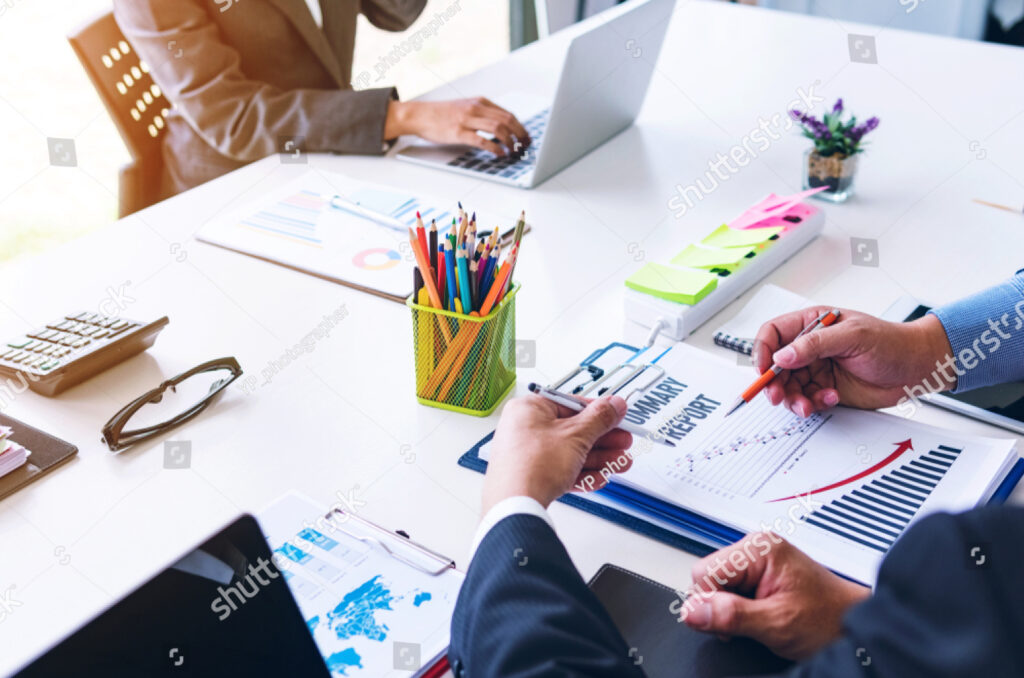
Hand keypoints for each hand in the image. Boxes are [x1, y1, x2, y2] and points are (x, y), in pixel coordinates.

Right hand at [385, 98, 530, 156]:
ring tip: (514, 151)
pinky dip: (495, 148)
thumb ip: (481, 114)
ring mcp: (467, 120)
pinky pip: (482, 140)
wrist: (419, 115)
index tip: (526, 137)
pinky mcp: (459, 132)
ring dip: (510, 141)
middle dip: (520, 134)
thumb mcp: (464, 107)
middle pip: (507, 120)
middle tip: (525, 146)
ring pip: (498, 128)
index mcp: (479, 102)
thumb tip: (501, 127)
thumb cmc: (441, 114)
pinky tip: (500, 154)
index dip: (520, 127)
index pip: (507, 113)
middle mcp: (475, 108)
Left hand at [482, 395, 632, 514]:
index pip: (570, 403)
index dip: (598, 411)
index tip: (616, 416)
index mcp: (528, 409)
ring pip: (569, 453)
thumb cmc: (531, 466)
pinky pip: (560, 470)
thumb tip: (613, 405)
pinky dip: (581, 473)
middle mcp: (524, 429)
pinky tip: (599, 477)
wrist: (514, 506)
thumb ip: (599, 419)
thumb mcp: (575, 436)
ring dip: (598, 459)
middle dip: (603, 440)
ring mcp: (526, 455)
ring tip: (619, 463)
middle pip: (572, 430)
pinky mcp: (530, 477)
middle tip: (622, 442)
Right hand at [681, 532, 869, 659]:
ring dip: (730, 608)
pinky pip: (730, 589)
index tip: (728, 624)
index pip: (703, 572)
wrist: (854, 626)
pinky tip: (760, 616)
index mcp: (759, 549)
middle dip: (720, 605)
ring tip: (761, 619)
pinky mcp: (760, 574)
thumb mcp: (777, 623)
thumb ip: (731, 615)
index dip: (710, 603)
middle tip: (750, 623)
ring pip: (716, 585)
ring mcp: (758, 560)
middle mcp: (756, 548)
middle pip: (707, 576)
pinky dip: (738, 608)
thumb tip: (692, 611)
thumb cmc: (829, 619)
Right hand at [752, 307, 953, 415]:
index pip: (773, 334)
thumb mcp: (853, 336)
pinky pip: (807, 400)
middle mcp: (810, 347)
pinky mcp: (826, 389)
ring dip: (794, 399)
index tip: (763, 369)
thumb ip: (815, 344)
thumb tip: (782, 355)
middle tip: (778, 396)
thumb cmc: (892, 342)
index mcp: (812, 324)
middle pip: (775, 365)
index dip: (762, 351)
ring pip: (788, 387)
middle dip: (774, 383)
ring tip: (808, 404)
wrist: (918, 368)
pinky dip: (813, 404)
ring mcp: (817, 369)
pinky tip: (830, 399)